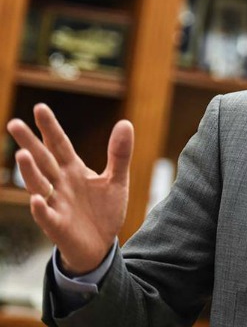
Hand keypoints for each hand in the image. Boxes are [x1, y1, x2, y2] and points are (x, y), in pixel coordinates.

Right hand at [7, 103, 133, 274]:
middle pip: (44, 160)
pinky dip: (41, 208)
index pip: (60, 145)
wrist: (101, 244)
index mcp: (74, 170)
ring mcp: (57, 204)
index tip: (40, 108)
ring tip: (23, 155)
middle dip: (30, 143)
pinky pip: (47, 216)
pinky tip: (37, 199)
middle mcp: (61, 184)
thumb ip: (119, 153)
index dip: (50, 128)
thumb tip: (125, 123)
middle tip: (14, 123)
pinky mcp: (58, 226)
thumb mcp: (117, 179)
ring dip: (31, 172)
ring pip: (40, 185)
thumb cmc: (104, 210)